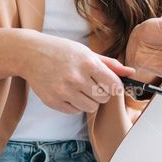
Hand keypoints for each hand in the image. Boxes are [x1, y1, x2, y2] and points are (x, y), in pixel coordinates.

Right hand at [20, 32, 135, 114]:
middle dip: (101, 92)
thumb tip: (131, 72)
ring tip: (79, 88)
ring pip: (91, 108)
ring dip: (88, 100)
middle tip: (91, 83)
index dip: (114, 86)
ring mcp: (64, 91)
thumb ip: (110, 64)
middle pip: (104, 98)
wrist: (30, 54)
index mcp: (87, 63)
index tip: (109, 83)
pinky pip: (75, 111)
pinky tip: (67, 92)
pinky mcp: (53, 102)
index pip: (114, 85)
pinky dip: (75, 104)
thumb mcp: (86, 52)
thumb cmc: (61, 50)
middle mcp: (76, 78)